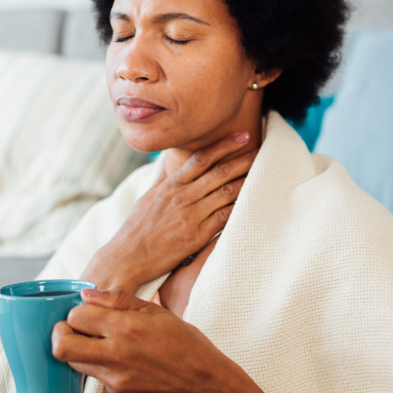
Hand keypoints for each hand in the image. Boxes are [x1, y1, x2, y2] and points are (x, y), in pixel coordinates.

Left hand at [51, 288, 229, 392]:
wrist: (202, 380)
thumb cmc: (181, 339)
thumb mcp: (153, 310)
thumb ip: (116, 300)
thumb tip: (85, 296)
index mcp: (125, 328)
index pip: (75, 317)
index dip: (76, 312)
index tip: (86, 311)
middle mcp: (116, 355)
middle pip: (61, 347)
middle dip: (60, 334)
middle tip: (73, 328)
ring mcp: (115, 379)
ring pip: (73, 363)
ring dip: (78, 350)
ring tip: (97, 341)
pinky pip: (95, 376)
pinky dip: (99, 364)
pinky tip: (120, 358)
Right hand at [84, 131, 257, 293]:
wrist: (127, 257)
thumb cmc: (137, 228)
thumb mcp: (148, 198)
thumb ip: (164, 180)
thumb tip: (170, 163)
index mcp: (170, 185)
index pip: (201, 158)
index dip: (224, 145)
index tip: (242, 135)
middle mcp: (182, 197)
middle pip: (219, 173)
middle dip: (243, 159)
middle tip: (262, 149)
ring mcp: (190, 216)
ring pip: (225, 194)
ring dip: (247, 181)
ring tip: (265, 172)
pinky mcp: (196, 236)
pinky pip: (224, 218)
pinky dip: (240, 209)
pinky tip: (254, 203)